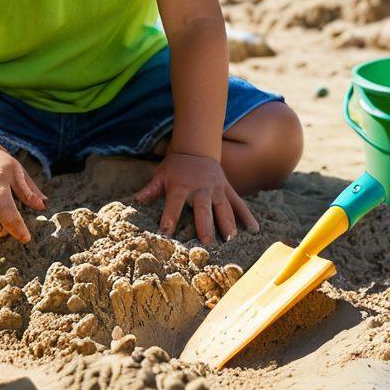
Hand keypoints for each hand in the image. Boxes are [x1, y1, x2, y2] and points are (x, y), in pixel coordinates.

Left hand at [133, 151, 258, 244]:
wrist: (197, 148)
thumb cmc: (176, 166)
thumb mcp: (160, 174)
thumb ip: (150, 189)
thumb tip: (134, 200)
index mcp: (181, 186)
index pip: (174, 204)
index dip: (169, 217)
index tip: (166, 233)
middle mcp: (201, 188)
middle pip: (203, 208)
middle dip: (205, 224)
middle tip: (206, 241)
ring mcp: (217, 189)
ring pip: (224, 207)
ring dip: (227, 222)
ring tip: (231, 238)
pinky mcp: (228, 189)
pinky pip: (239, 203)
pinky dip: (247, 216)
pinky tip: (254, 230)